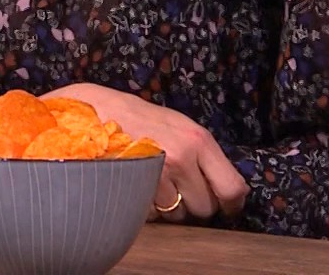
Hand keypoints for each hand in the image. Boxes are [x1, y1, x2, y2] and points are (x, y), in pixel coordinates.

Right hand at [43, 83, 247, 222]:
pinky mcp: (135, 187)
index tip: (227, 208)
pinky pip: (153, 215)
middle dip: (194, 204)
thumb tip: (228, 190)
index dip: (232, 204)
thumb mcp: (179, 126)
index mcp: (198, 140)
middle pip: (205, 207)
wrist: (96, 112)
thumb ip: (203, 155)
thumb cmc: (140, 119)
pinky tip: (139, 187)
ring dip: (169, 208)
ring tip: (155, 184)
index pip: (232, 188)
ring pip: (178, 215)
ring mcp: (158, 174)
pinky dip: (147, 208)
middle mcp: (182, 157)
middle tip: (180, 190)